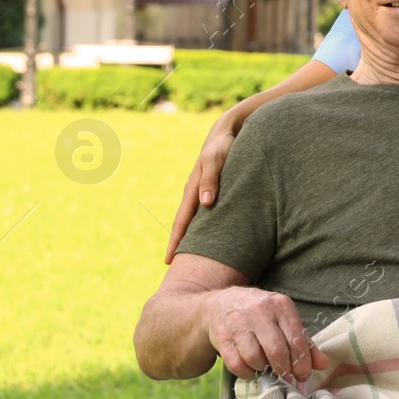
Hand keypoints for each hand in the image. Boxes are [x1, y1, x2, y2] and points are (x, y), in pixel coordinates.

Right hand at [165, 110, 243, 263]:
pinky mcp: (214, 189)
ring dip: (192, 237)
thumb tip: (205, 204)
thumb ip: (211, 179)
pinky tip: (210, 236)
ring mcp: (204, 192)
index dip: (176, 241)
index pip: (182, 221)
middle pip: (186, 224)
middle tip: (175, 267)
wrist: (229, 130)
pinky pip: (207, 213)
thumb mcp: (217, 159)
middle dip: (180, 244)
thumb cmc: (223, 145)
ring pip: (196, 220)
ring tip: (191, 257)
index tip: (169, 261)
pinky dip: (205, 226)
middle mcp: (196, 194)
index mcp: (193, 190)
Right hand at [203, 286, 329, 383]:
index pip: (296, 339)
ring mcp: (239, 323)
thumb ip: (304, 342)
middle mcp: (260, 311)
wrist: (220, 303)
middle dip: (284, 369)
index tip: (303, 376)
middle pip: (277, 350)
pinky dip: (246, 372)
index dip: (302, 363)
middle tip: (285, 375)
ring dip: (263, 369)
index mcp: (281, 305)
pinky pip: (237, 364)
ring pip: (256, 358)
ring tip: (266, 366)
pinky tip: (250, 368)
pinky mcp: (222, 336)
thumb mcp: (283, 320)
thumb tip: (323, 364)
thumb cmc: (260, 314)